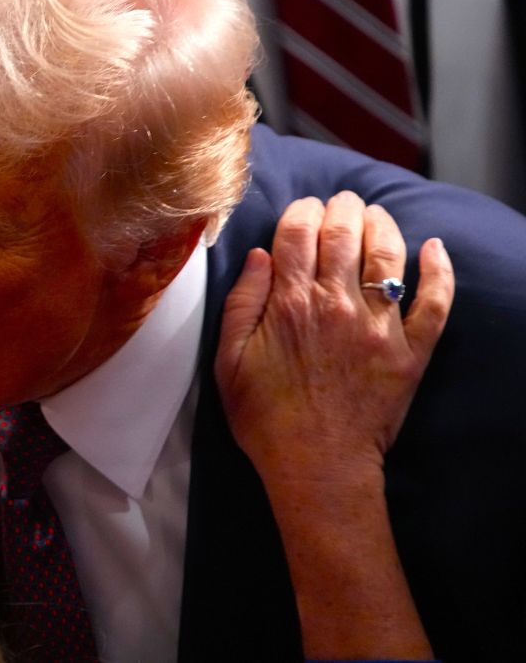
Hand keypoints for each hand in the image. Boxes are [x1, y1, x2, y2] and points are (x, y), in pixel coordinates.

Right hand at [215, 191, 451, 659]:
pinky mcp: (411, 351)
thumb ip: (242, 303)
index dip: (301, 210)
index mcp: (289, 304)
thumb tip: (261, 255)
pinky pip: (435, 303)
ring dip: (383, 225)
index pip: (299, 232)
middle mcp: (337, 305)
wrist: (315, 465)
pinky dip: (439, 271)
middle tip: (340, 203)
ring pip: (389, 255)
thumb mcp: (228, 361)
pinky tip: (435, 248)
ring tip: (375, 216)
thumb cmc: (263, 416)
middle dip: (342, 208)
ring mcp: (379, 326)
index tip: (302, 209)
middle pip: (345, 233)